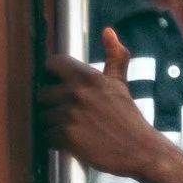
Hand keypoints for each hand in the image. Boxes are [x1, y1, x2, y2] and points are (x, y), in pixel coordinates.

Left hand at [38, 27, 157, 180]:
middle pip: (42, 94)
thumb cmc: (128, 118)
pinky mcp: (67, 137)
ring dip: (52, 125)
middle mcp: (77, 93)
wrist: (140, 150)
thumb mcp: (120, 83)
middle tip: (67, 115)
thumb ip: (114, 56)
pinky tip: (70, 142)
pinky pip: (46, 136)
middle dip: (51, 105)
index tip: (56, 85)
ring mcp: (70, 115)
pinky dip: (54, 141)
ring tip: (71, 129)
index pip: (52, 64)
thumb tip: (108, 31)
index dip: (51, 75)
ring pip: (42, 117)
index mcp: (88, 76)